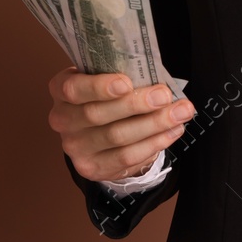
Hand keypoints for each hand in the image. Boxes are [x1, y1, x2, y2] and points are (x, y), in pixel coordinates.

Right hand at [47, 66, 194, 182]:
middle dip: (137, 104)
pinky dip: (154, 143)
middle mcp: (62, 119)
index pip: (74, 89)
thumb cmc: (104, 93)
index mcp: (61, 88)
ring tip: (180, 112)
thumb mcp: (103, 76)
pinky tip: (173, 131)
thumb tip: (155, 77)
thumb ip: (120, 74)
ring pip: (117, 137)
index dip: (99, 87)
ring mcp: (75, 147)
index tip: (127, 82)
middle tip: (165, 96)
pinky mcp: (92, 167)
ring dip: (154, 124)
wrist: (95, 130)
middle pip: (98, 115)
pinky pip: (127, 157)